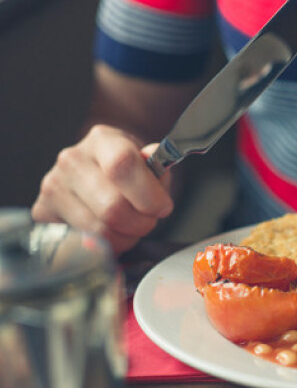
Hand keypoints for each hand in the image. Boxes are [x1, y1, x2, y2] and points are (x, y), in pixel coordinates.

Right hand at [32, 125, 173, 254]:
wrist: (101, 176)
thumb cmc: (132, 174)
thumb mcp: (152, 165)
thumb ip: (158, 167)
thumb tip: (153, 156)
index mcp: (103, 140)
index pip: (122, 166)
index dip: (149, 195)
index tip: (162, 207)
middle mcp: (72, 160)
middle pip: (112, 207)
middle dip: (141, 223)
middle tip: (148, 221)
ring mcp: (53, 186)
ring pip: (98, 231)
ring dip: (125, 238)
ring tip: (130, 228)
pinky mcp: (42, 212)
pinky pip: (81, 244)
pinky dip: (105, 247)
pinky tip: (111, 235)